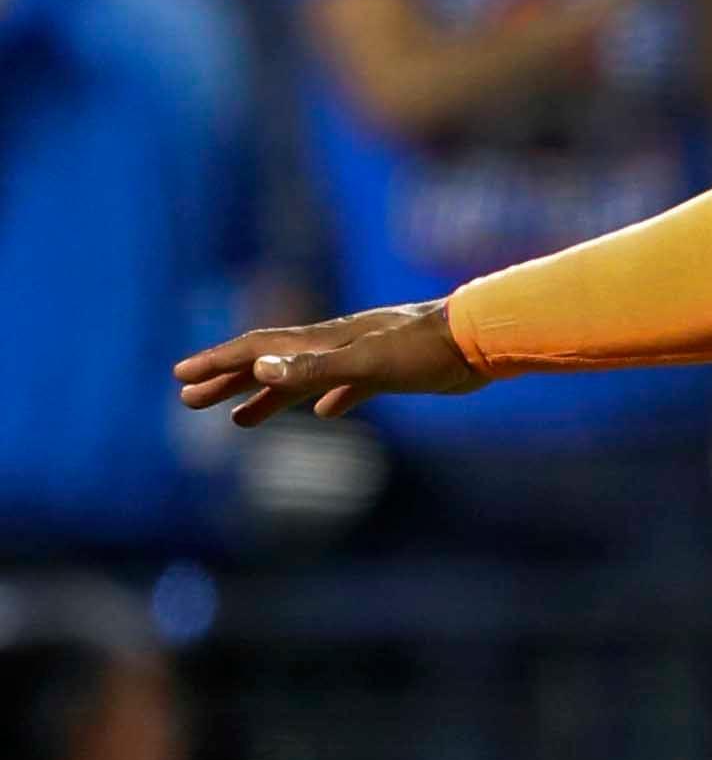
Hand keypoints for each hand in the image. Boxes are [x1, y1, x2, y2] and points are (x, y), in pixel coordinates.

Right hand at [174, 301, 485, 426]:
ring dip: (268, 395)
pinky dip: (326, 400)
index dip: (218, 363)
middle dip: (229, 381)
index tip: (181, 377)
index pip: (257, 350)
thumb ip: (314, 368)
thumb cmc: (427, 349)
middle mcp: (337, 346)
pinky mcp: (391, 372)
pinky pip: (346, 388)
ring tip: (240, 418)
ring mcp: (363, 358)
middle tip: (190, 400)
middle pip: (271, 363)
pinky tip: (324, 414)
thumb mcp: (367, 362)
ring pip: (303, 378)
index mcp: (324, 341)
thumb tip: (259, 367)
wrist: (482, 340)